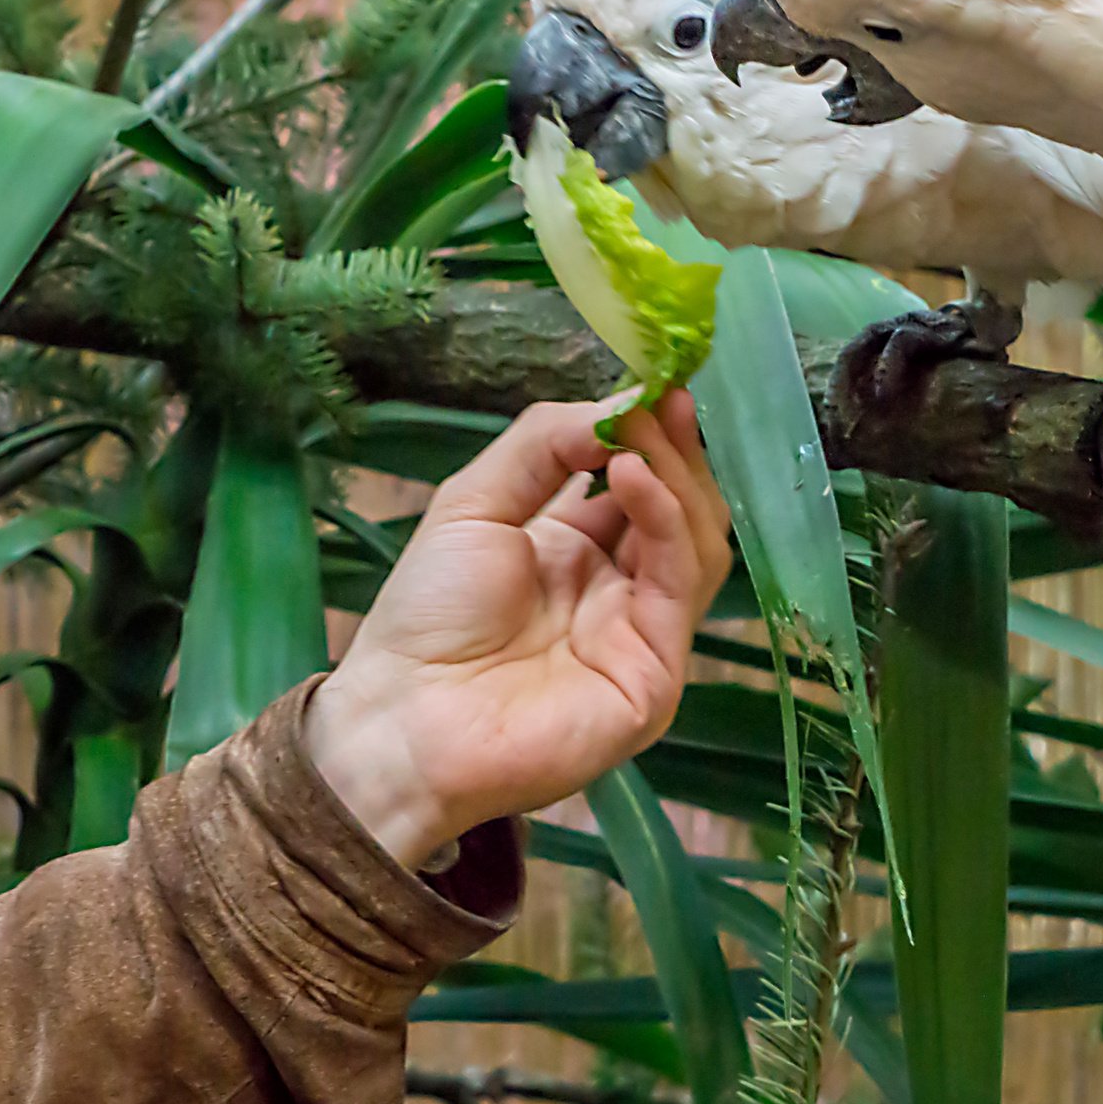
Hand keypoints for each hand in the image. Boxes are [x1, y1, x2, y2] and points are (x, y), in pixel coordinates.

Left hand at [304, 392, 731, 865]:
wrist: (402, 721)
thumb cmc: (427, 616)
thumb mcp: (475, 503)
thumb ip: (544, 445)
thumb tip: (622, 400)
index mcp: (580, 552)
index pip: (642, 485)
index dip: (652, 434)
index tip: (656, 382)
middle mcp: (623, 589)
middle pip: (683, 509)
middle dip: (673, 448)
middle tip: (662, 398)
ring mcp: (646, 632)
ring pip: (700, 542)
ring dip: (675, 478)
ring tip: (636, 438)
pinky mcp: (658, 671)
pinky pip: (683, 584)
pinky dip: (666, 520)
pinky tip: (632, 477)